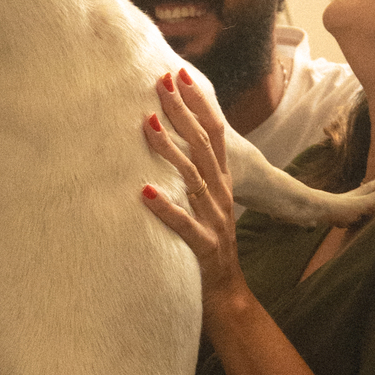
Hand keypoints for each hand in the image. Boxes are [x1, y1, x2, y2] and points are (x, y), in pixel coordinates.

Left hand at [142, 68, 246, 319]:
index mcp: (221, 184)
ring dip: (169, 151)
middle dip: (182, 113)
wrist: (228, 300)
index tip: (180, 75)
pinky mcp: (203, 247)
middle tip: (161, 83)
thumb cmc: (209, 249)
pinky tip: (145, 193)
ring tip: (148, 125)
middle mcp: (220, 196)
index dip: (199, 103)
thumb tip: (172, 146)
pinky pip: (183, 225)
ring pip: (192, 179)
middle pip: (202, 146)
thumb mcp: (205, 206)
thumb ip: (194, 177)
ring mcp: (214, 221)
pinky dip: (165, 208)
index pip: (214, 134)